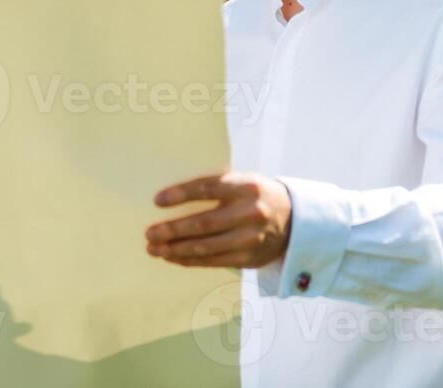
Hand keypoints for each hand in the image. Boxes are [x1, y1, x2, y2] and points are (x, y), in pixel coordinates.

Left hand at [146, 170, 291, 268]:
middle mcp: (250, 212)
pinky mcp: (249, 259)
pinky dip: (188, 260)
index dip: (181, 194)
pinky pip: (213, 261)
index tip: (157, 201)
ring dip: (175, 249)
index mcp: (246, 186)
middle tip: (149, 233)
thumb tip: (171, 195)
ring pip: (206, 247)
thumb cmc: (255, 195)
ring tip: (153, 248)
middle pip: (204, 223)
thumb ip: (216, 185)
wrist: (294, 220)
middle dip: (172, 230)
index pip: (208, 188)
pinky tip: (172, 256)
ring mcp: (250, 238)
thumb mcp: (242, 181)